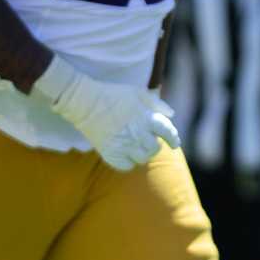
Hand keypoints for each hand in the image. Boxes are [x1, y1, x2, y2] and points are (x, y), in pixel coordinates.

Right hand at [31, 58, 179, 170]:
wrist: (84, 101)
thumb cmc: (112, 94)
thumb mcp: (137, 92)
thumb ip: (157, 103)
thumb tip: (171, 114)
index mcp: (147, 118)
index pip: (168, 132)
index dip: (173, 139)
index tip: (175, 144)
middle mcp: (138, 133)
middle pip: (155, 148)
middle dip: (153, 145)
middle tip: (147, 141)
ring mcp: (124, 145)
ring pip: (142, 159)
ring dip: (141, 154)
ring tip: (134, 146)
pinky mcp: (110, 153)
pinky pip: (126, 166)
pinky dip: (127, 162)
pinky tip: (123, 154)